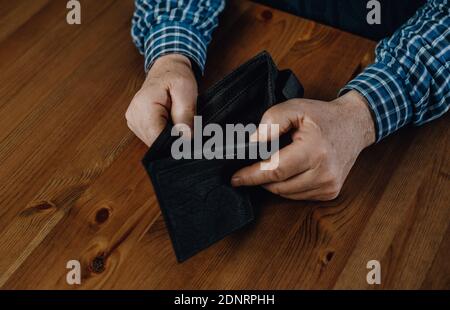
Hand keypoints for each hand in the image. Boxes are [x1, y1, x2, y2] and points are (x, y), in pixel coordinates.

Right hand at [126, 54, 197, 145]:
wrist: (167, 69)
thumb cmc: (176, 77)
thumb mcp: (186, 92)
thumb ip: (185, 115)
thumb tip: (187, 138)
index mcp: (143, 107)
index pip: (157, 139)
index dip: (174, 142)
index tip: (187, 137)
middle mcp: (134, 116)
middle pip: (155, 142)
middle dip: (172, 139)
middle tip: (185, 126)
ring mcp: (133, 121)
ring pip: (154, 142)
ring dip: (168, 136)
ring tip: (176, 121)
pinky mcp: (137, 124)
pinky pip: (152, 137)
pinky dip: (163, 134)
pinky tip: (170, 123)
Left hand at [231, 91, 375, 200]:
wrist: (354, 125)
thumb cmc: (323, 117)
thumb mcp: (295, 107)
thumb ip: (272, 121)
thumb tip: (254, 142)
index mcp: (315, 151)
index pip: (275, 170)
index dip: (252, 175)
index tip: (235, 178)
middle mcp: (324, 173)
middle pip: (278, 186)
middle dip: (260, 178)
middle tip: (249, 167)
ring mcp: (329, 186)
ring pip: (286, 194)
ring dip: (273, 183)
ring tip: (273, 164)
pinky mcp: (330, 193)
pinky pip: (298, 196)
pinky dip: (287, 186)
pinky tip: (289, 171)